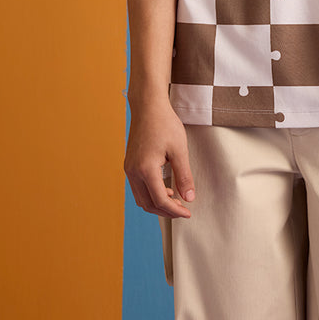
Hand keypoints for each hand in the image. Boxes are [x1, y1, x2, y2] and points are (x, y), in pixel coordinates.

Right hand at [124, 99, 195, 217]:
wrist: (148, 106)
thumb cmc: (165, 124)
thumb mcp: (179, 150)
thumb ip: (184, 176)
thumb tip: (189, 198)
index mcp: (146, 169)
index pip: (160, 200)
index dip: (175, 211)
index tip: (188, 213)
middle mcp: (133, 172)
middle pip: (148, 203)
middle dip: (166, 211)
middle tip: (183, 209)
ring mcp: (129, 168)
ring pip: (141, 198)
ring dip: (157, 204)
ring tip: (175, 200)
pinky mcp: (129, 164)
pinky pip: (138, 188)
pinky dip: (150, 194)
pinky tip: (164, 188)